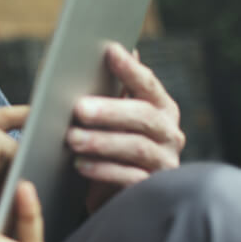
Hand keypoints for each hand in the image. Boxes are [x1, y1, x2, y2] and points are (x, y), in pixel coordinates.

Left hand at [67, 43, 184, 210]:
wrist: (113, 192)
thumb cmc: (109, 143)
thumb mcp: (109, 116)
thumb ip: (110, 88)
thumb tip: (108, 49)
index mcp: (160, 108)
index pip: (147, 84)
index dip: (130, 68)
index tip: (109, 51)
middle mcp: (169, 133)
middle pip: (144, 116)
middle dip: (111, 111)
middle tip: (78, 108)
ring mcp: (164, 162)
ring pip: (137, 148)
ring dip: (102, 142)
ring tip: (71, 138)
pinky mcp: (151, 188)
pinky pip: (130, 178)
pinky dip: (103, 170)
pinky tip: (80, 165)